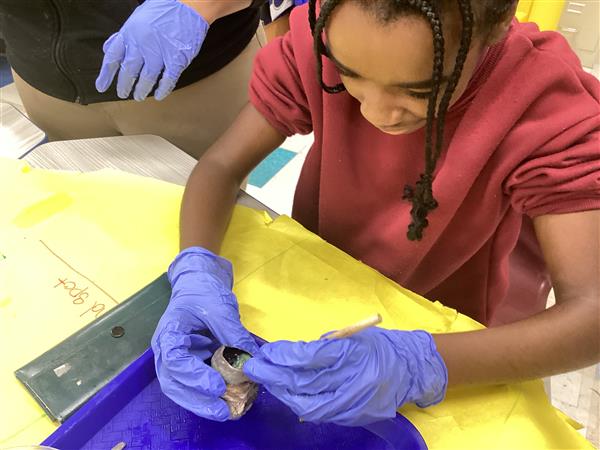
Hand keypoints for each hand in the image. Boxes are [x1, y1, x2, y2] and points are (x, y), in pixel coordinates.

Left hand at [95, 0, 208, 100]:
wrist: (189, 6)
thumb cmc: (164, 9)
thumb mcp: (137, 17)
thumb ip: (122, 35)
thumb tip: (109, 48)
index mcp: (129, 33)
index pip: (113, 57)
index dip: (106, 74)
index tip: (101, 86)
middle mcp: (141, 45)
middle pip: (128, 71)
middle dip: (124, 85)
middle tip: (122, 94)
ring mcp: (159, 53)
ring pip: (146, 78)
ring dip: (141, 90)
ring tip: (138, 96)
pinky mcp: (176, 60)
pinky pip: (167, 80)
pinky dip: (162, 89)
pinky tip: (158, 95)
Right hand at [151, 247, 258, 419]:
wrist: (199, 284)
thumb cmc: (203, 291)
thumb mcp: (220, 308)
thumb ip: (234, 334)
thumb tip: (253, 360)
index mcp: (169, 335)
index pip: (174, 361)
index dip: (194, 377)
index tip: (217, 386)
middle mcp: (168, 352)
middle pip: (174, 384)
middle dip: (197, 401)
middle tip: (223, 411)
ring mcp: (179, 361)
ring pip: (183, 390)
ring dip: (203, 404)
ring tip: (229, 412)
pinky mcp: (192, 365)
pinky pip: (197, 385)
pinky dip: (211, 395)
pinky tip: (231, 400)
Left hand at [243, 328, 446, 425]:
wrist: (409, 369)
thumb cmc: (376, 346)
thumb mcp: (351, 336)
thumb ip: (321, 347)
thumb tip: (287, 354)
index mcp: (354, 353)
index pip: (311, 356)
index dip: (285, 355)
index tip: (267, 352)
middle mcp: (353, 380)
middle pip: (305, 382)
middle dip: (275, 376)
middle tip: (255, 368)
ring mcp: (353, 403)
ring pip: (308, 404)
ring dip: (283, 393)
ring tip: (266, 381)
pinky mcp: (352, 417)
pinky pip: (319, 413)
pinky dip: (299, 403)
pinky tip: (286, 394)